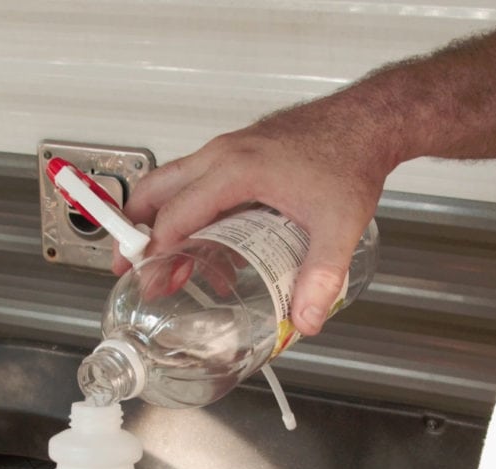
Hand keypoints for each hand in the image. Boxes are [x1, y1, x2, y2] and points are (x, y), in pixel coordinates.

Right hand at [122, 88, 398, 335]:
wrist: (366, 121)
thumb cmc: (350, 159)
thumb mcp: (338, 226)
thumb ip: (321, 276)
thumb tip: (305, 319)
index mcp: (237, 170)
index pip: (176, 215)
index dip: (157, 253)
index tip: (150, 282)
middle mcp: (223, 155)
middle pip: (156, 190)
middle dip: (135, 232)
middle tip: (129, 268)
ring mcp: (228, 150)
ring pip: (172, 183)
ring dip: (160, 222)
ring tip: (165, 264)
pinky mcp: (238, 153)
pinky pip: (197, 181)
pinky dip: (188, 211)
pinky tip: (209, 244)